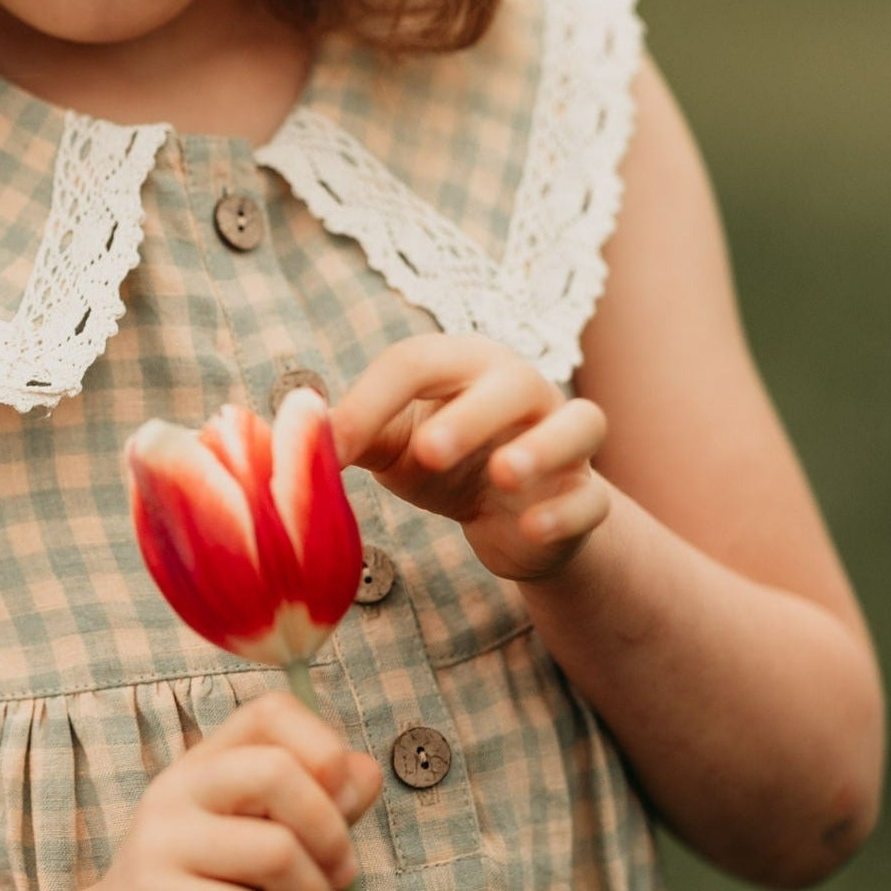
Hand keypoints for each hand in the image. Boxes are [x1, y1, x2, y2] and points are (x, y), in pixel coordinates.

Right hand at [67, 692, 383, 890]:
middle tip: (340, 881)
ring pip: (275, 851)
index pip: (271, 711)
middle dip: (331, 834)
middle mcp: (177, 790)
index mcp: (205, 764)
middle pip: (278, 772)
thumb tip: (366, 772)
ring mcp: (159, 843)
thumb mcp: (262, 852)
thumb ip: (316, 811)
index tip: (341, 807)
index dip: (324, 746)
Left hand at [330, 334, 610, 581]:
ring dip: (544, 447)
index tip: (336, 447)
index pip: (419, 362)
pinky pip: (592, 498)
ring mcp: (565, 444)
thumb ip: (355, 435)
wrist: (513, 520)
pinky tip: (531, 528)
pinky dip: (566, 511)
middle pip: (511, 383)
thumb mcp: (396, 445)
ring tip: (503, 475)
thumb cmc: (448, 463)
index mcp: (466, 367)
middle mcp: (525, 393)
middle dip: (471, 415)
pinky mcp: (587, 495)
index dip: (374, 399)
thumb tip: (297, 436)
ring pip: (580, 424)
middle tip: (429, 452)